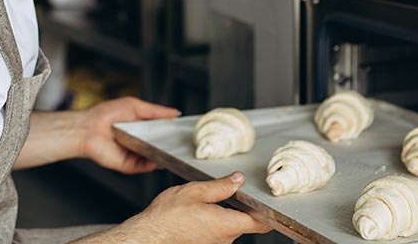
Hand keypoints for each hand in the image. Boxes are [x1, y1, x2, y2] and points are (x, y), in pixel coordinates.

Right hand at [77, 172, 271, 243]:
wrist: (147, 238)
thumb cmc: (167, 217)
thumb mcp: (195, 191)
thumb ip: (221, 186)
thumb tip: (239, 179)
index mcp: (227, 224)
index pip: (261, 222)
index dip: (268, 211)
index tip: (270, 202)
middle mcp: (224, 240)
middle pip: (243, 222)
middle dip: (237, 207)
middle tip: (226, 191)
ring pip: (228, 228)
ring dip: (222, 215)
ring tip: (203, 203)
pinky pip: (216, 234)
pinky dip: (211, 222)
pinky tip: (195, 214)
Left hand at [82, 96, 179, 173]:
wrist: (89, 128)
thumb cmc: (107, 114)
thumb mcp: (135, 106)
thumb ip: (156, 111)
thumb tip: (175, 113)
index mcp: (142, 129)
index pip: (163, 133)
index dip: (174, 133)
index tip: (186, 133)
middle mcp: (140, 143)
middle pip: (161, 147)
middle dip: (172, 146)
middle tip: (185, 144)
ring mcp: (136, 155)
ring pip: (156, 158)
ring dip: (165, 155)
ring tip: (175, 150)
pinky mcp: (129, 166)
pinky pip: (146, 166)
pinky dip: (154, 163)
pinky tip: (160, 157)